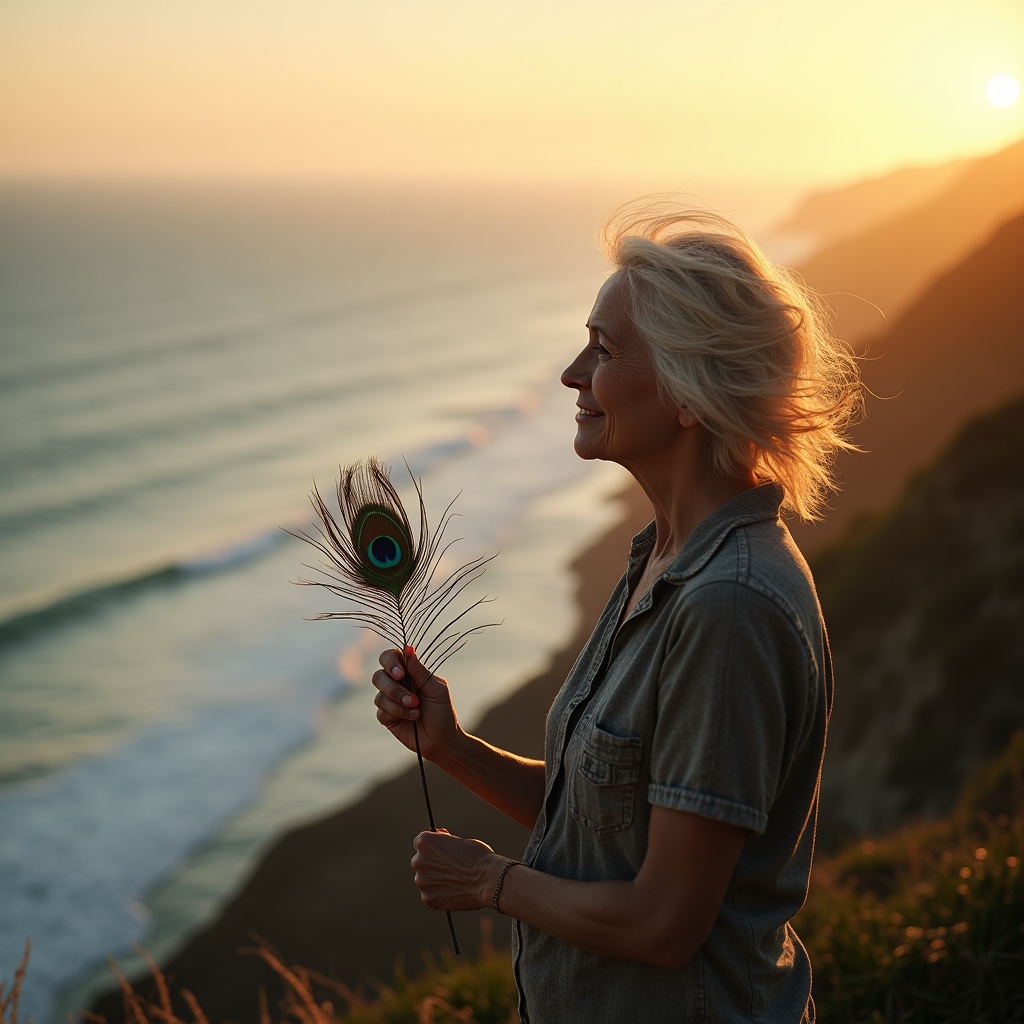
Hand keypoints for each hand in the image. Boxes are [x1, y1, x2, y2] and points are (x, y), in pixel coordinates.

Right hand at [371, 647, 459, 762]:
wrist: (442, 740)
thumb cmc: (443, 712)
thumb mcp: (436, 690)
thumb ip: (420, 671)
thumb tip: (408, 649)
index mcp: (410, 673)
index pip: (390, 657)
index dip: (390, 662)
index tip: (401, 674)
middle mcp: (397, 684)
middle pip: (379, 675)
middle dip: (393, 687)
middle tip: (411, 698)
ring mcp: (390, 700)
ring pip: (379, 694)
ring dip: (398, 702)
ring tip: (416, 708)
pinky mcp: (386, 716)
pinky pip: (381, 710)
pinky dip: (397, 713)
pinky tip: (412, 717)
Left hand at [411, 829, 504, 911]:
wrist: (488, 880)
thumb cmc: (478, 857)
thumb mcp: (459, 841)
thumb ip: (444, 843)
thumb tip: (439, 846)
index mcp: (424, 842)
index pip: (420, 843)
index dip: (433, 848)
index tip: (442, 852)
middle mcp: (418, 860)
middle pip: (421, 861)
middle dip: (432, 864)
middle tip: (450, 868)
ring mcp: (422, 881)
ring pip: (425, 879)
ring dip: (435, 880)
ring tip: (455, 881)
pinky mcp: (428, 899)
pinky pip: (430, 895)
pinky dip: (439, 894)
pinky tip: (454, 892)